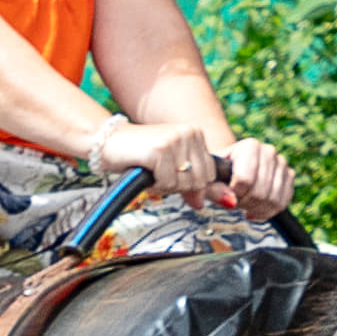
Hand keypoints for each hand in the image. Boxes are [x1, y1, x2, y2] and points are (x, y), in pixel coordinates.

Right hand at [95, 116, 225, 206]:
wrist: (107, 142)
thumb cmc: (141, 157)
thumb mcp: (174, 168)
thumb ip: (199, 185)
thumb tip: (228, 202)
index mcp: (196, 133)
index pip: (210, 175)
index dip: (189, 184)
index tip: (169, 173)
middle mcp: (189, 132)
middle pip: (199, 182)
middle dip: (177, 186)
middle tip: (158, 173)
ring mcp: (175, 140)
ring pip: (184, 184)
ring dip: (164, 186)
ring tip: (150, 171)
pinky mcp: (160, 150)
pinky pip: (167, 183)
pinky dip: (154, 186)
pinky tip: (143, 171)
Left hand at [210, 134, 295, 217]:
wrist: (231, 169)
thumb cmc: (218, 174)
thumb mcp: (209, 180)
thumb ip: (214, 191)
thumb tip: (231, 202)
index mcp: (250, 146)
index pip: (245, 180)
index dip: (234, 194)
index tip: (226, 192)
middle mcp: (269, 151)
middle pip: (260, 192)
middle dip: (245, 203)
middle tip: (235, 201)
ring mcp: (282, 163)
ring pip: (273, 200)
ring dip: (255, 209)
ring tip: (244, 205)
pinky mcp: (289, 176)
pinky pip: (282, 203)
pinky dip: (267, 212)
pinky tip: (255, 209)